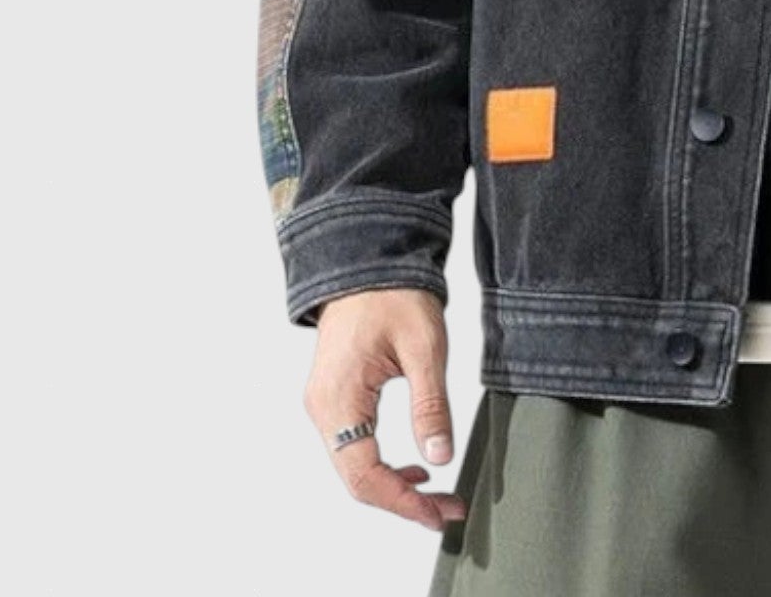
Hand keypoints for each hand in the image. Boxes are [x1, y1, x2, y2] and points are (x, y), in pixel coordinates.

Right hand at [303, 286, 467, 529]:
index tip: (438, 513)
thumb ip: (431, 405)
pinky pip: (354, 447)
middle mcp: (323, 407)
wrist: (369, 257)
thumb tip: (440, 457)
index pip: (364, 475)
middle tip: (447, 509)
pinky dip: (383, 465)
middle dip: (402, 501)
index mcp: (339, 397)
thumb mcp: (424, 346)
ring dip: (393, 486)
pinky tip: (414, 466)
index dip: (402, 501)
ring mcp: (326, 403)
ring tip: (436, 493)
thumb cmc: (394, 292)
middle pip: (357, 479)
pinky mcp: (336, 397)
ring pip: (354, 467)